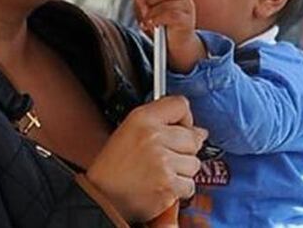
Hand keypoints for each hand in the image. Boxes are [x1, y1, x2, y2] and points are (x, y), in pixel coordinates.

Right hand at [86, 96, 207, 221]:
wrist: (102, 196)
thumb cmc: (113, 166)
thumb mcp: (129, 130)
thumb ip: (162, 122)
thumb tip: (199, 131)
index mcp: (142, 119)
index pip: (180, 105)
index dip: (184, 118)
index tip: (179, 128)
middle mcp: (154, 137)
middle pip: (193, 137)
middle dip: (184, 150)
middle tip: (164, 157)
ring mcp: (163, 162)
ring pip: (194, 163)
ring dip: (182, 171)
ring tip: (161, 172)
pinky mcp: (169, 185)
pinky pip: (190, 185)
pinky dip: (179, 189)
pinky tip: (162, 185)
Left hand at [132, 0, 205, 72]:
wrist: (177, 48)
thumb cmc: (163, 27)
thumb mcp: (149, 12)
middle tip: (146, 12)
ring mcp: (186, 6)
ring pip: (163, 2)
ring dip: (152, 13)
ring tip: (150, 23)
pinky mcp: (186, 19)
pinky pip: (166, 14)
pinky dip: (156, 21)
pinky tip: (154, 27)